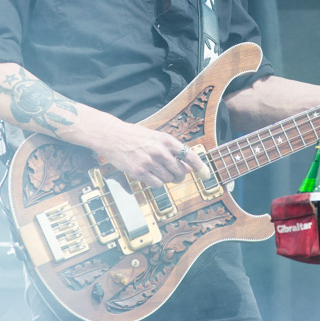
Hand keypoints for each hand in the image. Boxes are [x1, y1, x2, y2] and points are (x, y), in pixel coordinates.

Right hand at [92, 121, 210, 188]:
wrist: (112, 136)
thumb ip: (171, 150)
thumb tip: (188, 166)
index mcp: (166, 139)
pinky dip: (156, 183)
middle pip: (180, 171)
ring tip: (157, 170)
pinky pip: (156, 184)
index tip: (206, 174)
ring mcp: (149, 162)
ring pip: (168, 179)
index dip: (199, 166)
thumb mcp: (156, 137)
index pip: (189, 155)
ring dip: (166, 178)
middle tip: (175, 175)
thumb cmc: (135, 136)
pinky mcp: (139, 172)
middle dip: (179, 175)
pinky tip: (150, 175)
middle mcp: (160, 151)